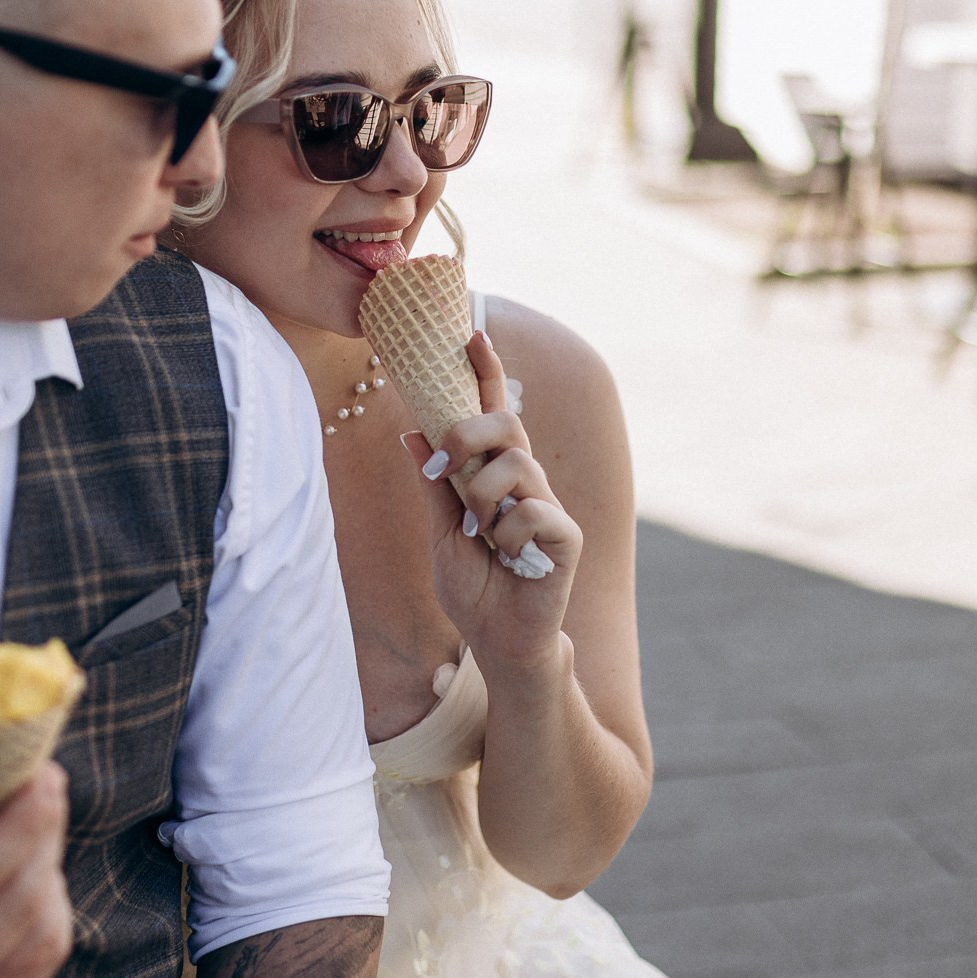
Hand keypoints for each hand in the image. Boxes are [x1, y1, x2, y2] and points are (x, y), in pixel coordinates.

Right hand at [0, 753, 74, 977]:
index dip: (22, 818)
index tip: (41, 771)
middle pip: (23, 902)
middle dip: (45, 833)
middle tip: (43, 784)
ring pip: (46, 933)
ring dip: (51, 869)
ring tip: (29, 828)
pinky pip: (44, 958)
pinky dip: (50, 907)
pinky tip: (27, 874)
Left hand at [400, 331, 581, 670]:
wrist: (500, 642)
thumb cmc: (474, 590)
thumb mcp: (440, 533)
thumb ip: (431, 485)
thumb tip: (410, 431)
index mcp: (495, 476)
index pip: (492, 412)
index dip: (485, 372)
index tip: (472, 334)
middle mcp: (526, 482)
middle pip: (508, 423)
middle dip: (468, 433)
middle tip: (443, 467)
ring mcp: (549, 506)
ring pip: (515, 466)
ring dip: (482, 500)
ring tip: (479, 535)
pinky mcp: (566, 535)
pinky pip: (532, 511)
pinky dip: (507, 535)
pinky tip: (509, 559)